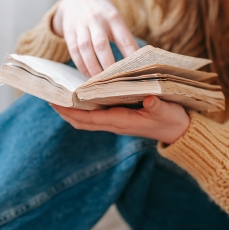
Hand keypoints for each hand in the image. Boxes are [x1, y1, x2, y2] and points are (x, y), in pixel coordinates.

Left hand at [51, 96, 189, 144]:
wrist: (178, 132)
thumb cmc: (172, 119)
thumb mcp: (167, 111)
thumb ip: (157, 105)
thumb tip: (149, 97)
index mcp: (122, 121)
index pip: (90, 118)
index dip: (71, 111)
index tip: (55, 102)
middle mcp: (115, 124)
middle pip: (82, 121)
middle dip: (65, 112)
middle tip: (50, 98)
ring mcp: (116, 123)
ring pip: (87, 120)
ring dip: (72, 112)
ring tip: (60, 98)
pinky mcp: (120, 120)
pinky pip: (95, 117)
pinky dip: (83, 110)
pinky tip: (81, 99)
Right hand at [52, 0, 138, 77]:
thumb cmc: (103, 15)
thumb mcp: (115, 19)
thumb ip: (124, 37)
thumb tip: (138, 61)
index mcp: (113, 17)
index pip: (124, 38)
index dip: (130, 55)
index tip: (136, 70)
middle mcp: (96, 20)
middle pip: (101, 44)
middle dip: (108, 64)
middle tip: (114, 80)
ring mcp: (81, 26)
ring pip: (85, 49)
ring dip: (92, 67)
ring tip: (99, 81)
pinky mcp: (69, 32)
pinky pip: (74, 51)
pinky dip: (81, 65)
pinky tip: (87, 75)